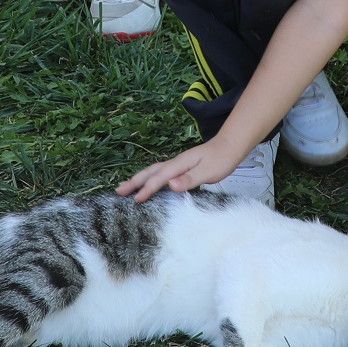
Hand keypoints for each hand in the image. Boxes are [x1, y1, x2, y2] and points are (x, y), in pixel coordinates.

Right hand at [117, 140, 241, 201]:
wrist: (229, 146)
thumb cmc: (221, 160)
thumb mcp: (208, 172)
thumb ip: (189, 179)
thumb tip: (170, 185)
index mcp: (179, 165)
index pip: (159, 178)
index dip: (147, 189)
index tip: (136, 200)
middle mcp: (175, 163)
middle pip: (150, 172)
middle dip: (134, 182)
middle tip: (118, 191)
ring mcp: (177, 164)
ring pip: (153, 171)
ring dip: (138, 179)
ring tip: (125, 186)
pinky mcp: (180, 167)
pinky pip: (159, 173)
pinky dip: (149, 178)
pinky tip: (147, 183)